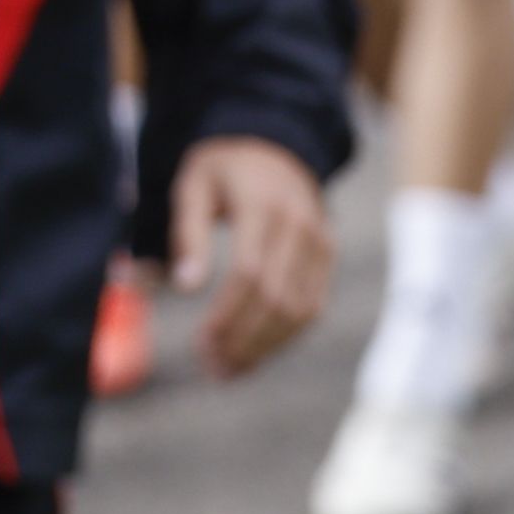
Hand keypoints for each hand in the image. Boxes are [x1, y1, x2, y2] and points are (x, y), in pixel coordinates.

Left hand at [170, 135, 334, 379]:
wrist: (273, 143)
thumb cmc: (222, 169)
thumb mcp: (192, 187)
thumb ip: (186, 234)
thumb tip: (185, 288)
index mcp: (263, 207)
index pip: (251, 274)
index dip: (227, 314)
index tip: (201, 342)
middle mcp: (300, 226)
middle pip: (278, 298)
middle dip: (244, 339)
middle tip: (211, 366)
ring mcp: (320, 242)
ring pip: (301, 309)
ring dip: (265, 346)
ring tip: (228, 369)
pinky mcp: (327, 255)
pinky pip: (313, 305)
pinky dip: (285, 336)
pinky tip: (254, 353)